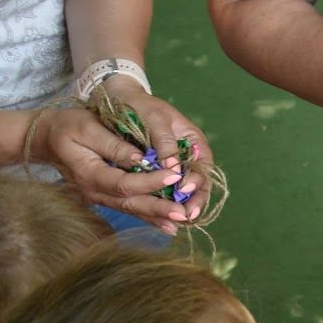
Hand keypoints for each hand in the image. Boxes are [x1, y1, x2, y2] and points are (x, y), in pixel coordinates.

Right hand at [31, 104, 187, 231]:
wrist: (46, 139)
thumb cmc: (67, 126)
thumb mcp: (87, 126)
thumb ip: (113, 145)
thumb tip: (142, 159)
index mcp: (90, 173)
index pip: (124, 183)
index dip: (150, 182)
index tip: (174, 175)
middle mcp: (94, 191)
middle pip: (130, 203)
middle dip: (159, 209)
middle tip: (184, 212)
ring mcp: (99, 197)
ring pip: (131, 209)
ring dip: (157, 217)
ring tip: (182, 220)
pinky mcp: (105, 197)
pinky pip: (129, 208)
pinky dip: (149, 217)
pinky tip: (168, 226)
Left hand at [105, 75, 216, 230]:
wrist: (119, 101)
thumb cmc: (139, 105)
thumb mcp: (154, 118)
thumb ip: (165, 142)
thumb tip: (173, 168)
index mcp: (192, 140)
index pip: (203, 165)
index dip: (197, 179)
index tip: (185, 189)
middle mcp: (186, 157)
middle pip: (198, 184)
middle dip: (193, 201)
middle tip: (186, 216)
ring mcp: (173, 167)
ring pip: (183, 192)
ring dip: (180, 207)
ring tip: (176, 221)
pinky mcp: (157, 174)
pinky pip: (165, 193)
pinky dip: (165, 205)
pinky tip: (162, 220)